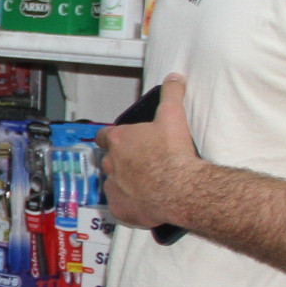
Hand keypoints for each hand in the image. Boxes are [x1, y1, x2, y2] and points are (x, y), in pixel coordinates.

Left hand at [97, 74, 202, 230]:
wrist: (181, 189)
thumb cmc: (174, 154)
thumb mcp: (174, 116)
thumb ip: (172, 95)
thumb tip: (174, 78)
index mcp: (118, 140)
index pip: (105, 136)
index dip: (112, 138)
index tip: (121, 141)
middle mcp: (110, 163)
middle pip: (110, 160)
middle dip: (123, 161)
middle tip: (143, 163)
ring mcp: (113, 187)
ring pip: (114, 183)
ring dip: (125, 182)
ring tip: (147, 184)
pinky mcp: (119, 208)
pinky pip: (121, 205)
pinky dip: (130, 203)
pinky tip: (146, 201)